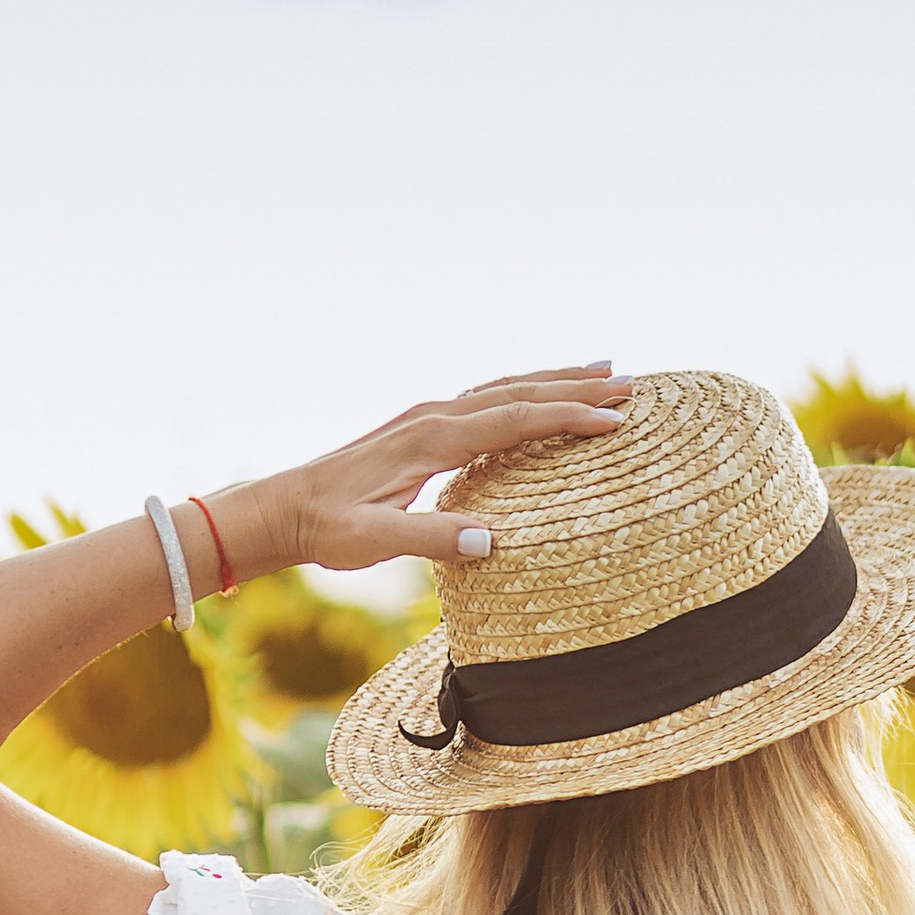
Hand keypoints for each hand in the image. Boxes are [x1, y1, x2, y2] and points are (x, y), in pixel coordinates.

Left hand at [223, 366, 633, 578]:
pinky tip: (536, 391)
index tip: (614, 421)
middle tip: (631, 382)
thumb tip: (491, 541)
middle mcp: (433, 416)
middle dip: (576, 386)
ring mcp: (426, 416)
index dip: (566, 418)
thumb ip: (431, 539)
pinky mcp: (420, 425)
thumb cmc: (328, 531)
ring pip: (503, 386)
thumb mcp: (376, 543)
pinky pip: (484, 397)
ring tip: (602, 370)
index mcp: (431, 439)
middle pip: (517, 391)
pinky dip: (522, 389)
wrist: (282, 510)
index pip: (513, 421)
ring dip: (553, 378)